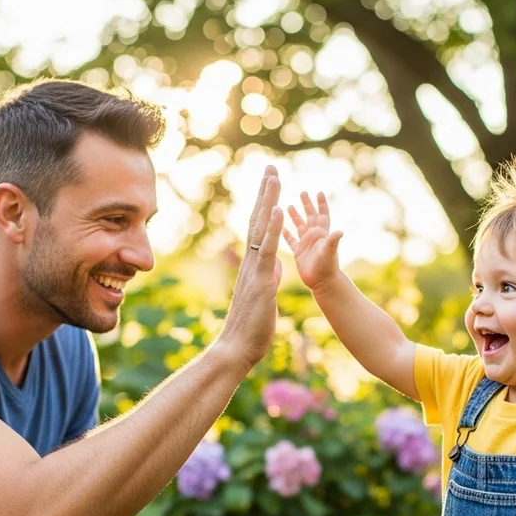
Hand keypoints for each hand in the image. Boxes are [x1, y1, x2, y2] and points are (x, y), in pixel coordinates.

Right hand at [214, 166, 283, 368]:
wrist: (236, 348)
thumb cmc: (251, 328)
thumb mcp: (265, 296)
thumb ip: (269, 277)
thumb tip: (275, 265)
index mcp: (254, 265)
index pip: (260, 228)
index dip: (266, 205)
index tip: (271, 184)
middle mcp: (251, 261)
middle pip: (259, 220)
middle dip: (266, 193)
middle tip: (271, 167)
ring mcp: (254, 269)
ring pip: (262, 228)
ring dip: (269, 201)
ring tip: (275, 176)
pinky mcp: (261, 280)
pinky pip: (268, 249)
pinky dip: (274, 228)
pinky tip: (279, 209)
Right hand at [283, 191, 342, 293]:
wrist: (323, 282)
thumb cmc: (327, 267)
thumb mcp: (329, 252)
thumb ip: (333, 241)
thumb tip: (340, 231)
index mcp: (321, 234)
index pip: (322, 215)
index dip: (321, 204)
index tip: (319, 192)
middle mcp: (313, 237)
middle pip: (310, 217)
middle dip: (307, 205)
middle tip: (303, 192)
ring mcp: (306, 244)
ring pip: (299, 226)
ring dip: (295, 216)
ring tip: (289, 206)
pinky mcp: (298, 253)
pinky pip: (291, 241)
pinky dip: (286, 234)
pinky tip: (281, 228)